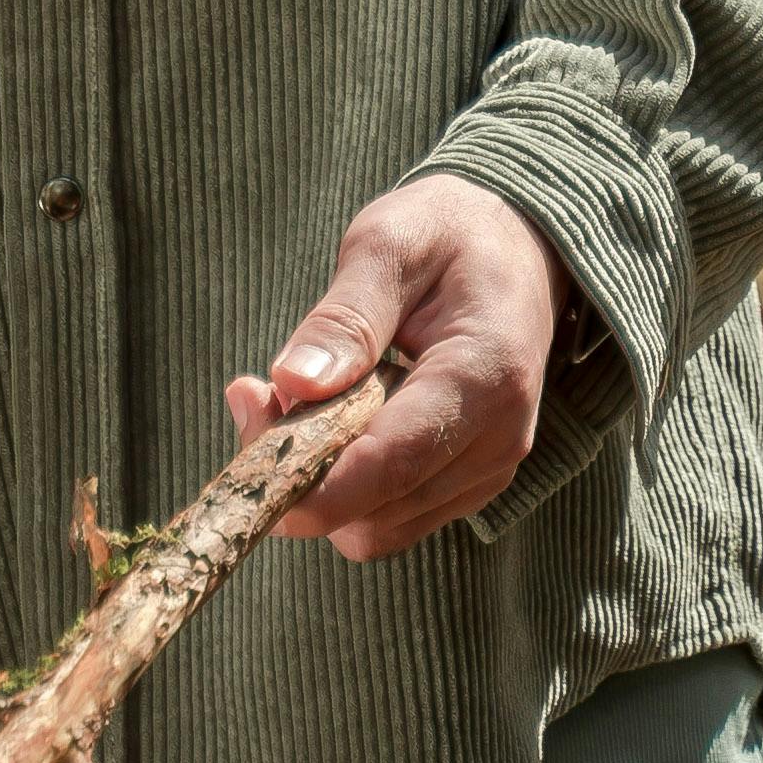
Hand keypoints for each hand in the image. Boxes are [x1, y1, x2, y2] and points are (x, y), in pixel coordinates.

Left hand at [223, 176, 570, 562]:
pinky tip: (323, 417)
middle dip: (297, 474)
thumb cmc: (449, 235)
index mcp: (484, 378)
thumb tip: (291, 384)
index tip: (244, 466)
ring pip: (375, 527)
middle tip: (254, 394)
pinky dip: (342, 484)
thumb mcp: (388, 244)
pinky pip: (389, 515)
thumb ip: (344, 319)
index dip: (310, 487)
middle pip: (374, 511)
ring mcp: (487, 471)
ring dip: (315, 480)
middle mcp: (497, 441)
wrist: (518, 247)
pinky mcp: (467, 482)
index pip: (389, 465)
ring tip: (286, 395)